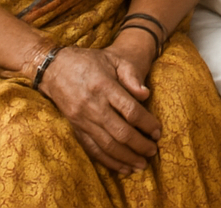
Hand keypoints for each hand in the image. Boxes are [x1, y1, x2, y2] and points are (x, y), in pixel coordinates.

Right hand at [39, 43, 160, 175]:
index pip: (130, 110)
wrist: (55, 68)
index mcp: (105, 87)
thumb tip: (146, 94)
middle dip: (139, 144)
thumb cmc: (89, 61)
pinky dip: (107, 160)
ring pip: (106, 145)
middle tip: (153, 151)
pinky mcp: (75, 128)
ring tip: (141, 165)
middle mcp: (93, 106)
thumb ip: (131, 75)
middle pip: (120, 132)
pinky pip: (91, 149)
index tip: (158, 131)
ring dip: (125, 157)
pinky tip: (120, 167)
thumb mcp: (113, 60)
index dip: (146, 123)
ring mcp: (82, 120)